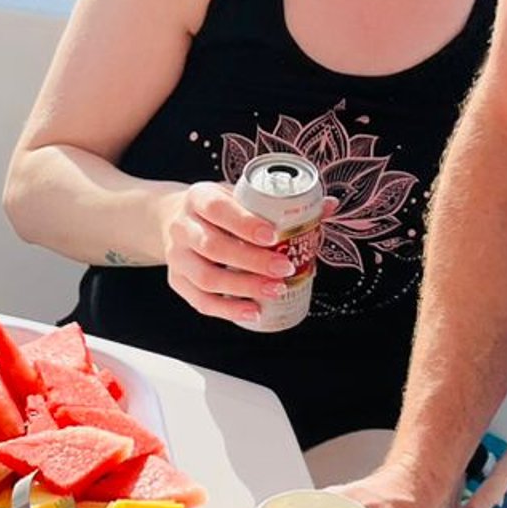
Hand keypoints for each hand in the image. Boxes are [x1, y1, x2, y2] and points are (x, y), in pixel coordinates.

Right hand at [160, 182, 331, 326]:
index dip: (246, 223)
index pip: (219, 209)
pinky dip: (228, 310)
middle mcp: (182, 227)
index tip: (274, 236)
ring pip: (206, 278)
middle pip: (213, 247)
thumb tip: (329, 206)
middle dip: (252, 261)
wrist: (177, 220)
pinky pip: (201, 301)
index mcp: (199, 197)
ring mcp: (176, 257)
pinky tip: (253, 312)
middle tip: (285, 268)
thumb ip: (281, 202)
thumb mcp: (242, 196)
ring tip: (275, 291)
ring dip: (243, 288)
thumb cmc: (220, 210)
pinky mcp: (177, 281)